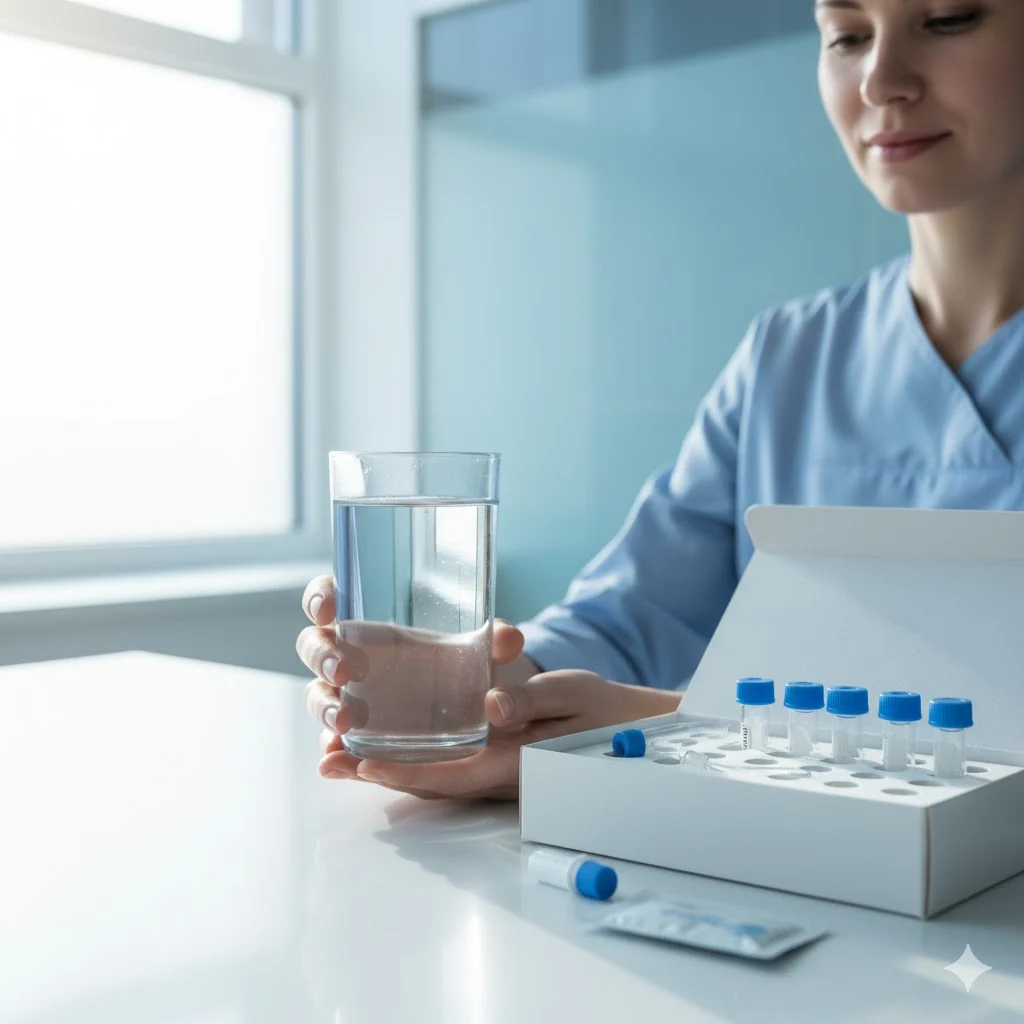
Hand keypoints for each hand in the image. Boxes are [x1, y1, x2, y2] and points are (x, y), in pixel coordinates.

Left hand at [297, 575, 681, 799]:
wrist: (630, 731)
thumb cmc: (603, 711)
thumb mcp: (574, 694)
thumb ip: (535, 700)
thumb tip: (493, 706)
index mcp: (513, 763)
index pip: (447, 774)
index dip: (399, 770)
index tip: (357, 763)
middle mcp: (496, 773)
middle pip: (426, 780)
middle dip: (375, 774)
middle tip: (326, 764)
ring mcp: (494, 770)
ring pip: (430, 775)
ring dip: (384, 768)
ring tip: (336, 757)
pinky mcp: (496, 760)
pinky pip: (446, 764)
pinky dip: (410, 758)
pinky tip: (385, 744)